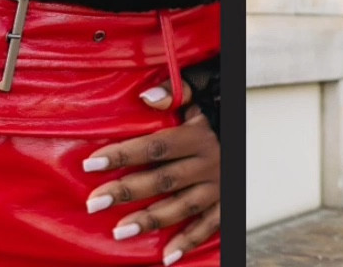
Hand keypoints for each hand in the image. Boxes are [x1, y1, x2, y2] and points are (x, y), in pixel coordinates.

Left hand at [83, 85, 219, 263]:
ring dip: (149, 220)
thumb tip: (147, 97)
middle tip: (95, 202)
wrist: (250, 131)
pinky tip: (166, 257)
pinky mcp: (224, 205)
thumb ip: (175, 93)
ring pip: (179, 208)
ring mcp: (217, 187)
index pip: (155, 147)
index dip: (123, 154)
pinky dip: (187, 243)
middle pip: (162, 180)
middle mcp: (207, 163)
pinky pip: (205, 228)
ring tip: (119, 231)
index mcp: (198, 135)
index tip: (92, 163)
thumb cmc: (214, 111)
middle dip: (125, 191)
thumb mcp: (200, 94)